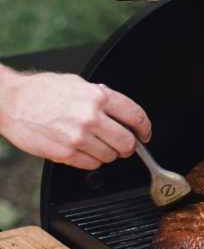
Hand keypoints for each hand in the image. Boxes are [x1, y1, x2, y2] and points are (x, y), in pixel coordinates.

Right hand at [0, 67, 151, 169]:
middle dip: (128, 146)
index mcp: (98, 97)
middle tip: (124, 145)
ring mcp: (78, 137)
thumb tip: (121, 113)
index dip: (144, 128)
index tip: (144, 134)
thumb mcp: (79, 84)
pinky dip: (92, 161)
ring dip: (108, 154)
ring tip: (96, 144)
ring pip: (110, 156)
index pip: (136, 116)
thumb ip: (102, 98)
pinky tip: (84, 150)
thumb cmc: (42, 91)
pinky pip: (91, 165)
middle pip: (127, 142)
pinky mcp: (65, 153)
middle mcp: (91, 117)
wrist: (10, 102)